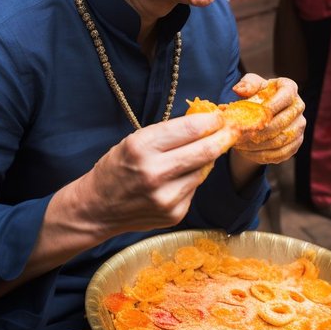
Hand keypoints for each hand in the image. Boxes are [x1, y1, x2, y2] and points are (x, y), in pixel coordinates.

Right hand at [76, 111, 237, 233]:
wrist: (97, 207)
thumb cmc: (117, 166)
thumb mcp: (136, 140)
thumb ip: (169, 133)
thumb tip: (206, 122)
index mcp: (142, 147)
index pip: (191, 128)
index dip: (212, 120)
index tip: (221, 115)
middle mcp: (155, 172)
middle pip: (205, 150)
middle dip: (224, 137)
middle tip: (233, 129)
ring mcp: (167, 197)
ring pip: (204, 170)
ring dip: (208, 158)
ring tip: (206, 149)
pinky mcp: (175, 213)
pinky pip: (195, 188)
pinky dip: (193, 177)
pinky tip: (181, 175)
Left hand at [231, 74, 304, 164]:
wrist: (262, 114)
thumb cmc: (256, 95)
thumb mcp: (251, 84)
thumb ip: (247, 84)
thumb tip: (239, 90)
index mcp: (289, 88)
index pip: (285, 96)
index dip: (271, 106)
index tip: (253, 115)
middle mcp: (298, 107)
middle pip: (281, 122)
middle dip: (259, 130)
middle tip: (240, 135)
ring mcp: (299, 127)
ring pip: (280, 140)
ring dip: (258, 145)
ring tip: (240, 144)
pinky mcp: (295, 144)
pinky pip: (280, 153)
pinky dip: (262, 155)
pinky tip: (246, 152)